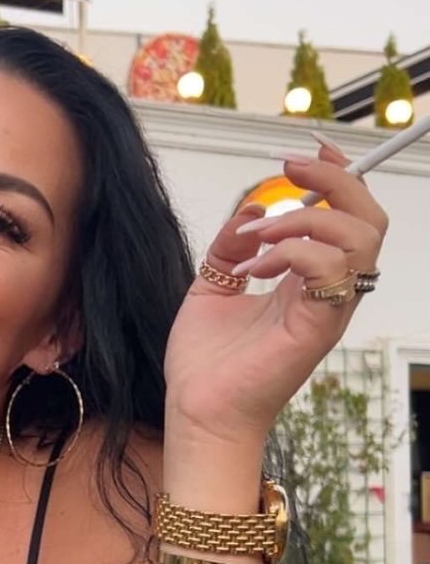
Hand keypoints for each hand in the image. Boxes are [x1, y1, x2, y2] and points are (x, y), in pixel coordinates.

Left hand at [163, 140, 387, 455]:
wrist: (196, 411)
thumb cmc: (205, 363)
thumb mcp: (212, 286)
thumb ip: (231, 246)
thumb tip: (250, 206)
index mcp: (306, 281)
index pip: (345, 217)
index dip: (336, 175)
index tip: (303, 152)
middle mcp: (325, 293)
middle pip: (368, 218)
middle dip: (335, 179)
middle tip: (288, 171)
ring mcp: (326, 311)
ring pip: (360, 237)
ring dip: (306, 219)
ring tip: (257, 235)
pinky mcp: (317, 328)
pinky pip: (330, 271)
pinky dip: (293, 252)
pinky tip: (256, 266)